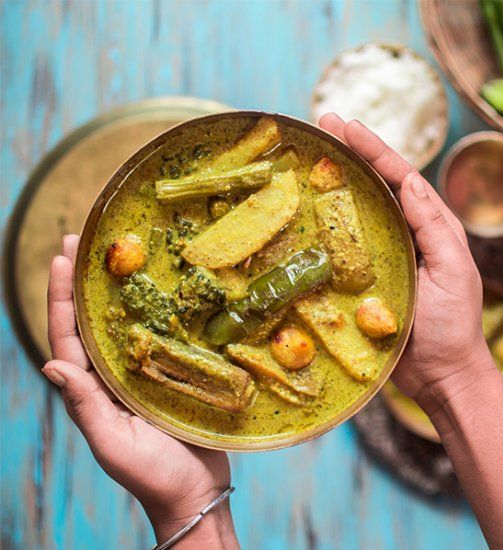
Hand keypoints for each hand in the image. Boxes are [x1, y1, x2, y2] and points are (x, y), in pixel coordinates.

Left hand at [43, 235, 237, 548]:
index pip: (68, 335)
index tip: (61, 258)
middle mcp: (114, 373)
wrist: (196, 491)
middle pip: (92, 319)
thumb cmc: (153, 474)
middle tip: (82, 241)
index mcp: (94, 388)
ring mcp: (144, 371)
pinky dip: (157, 308)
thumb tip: (50, 364)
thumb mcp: (113, 442)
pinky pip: (161, 334)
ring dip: (118, 287)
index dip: (61, 296)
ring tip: (119, 252)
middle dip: (83, 280)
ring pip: (125, 321)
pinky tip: (165, 287)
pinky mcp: (174, 371)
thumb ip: (84, 405)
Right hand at [319, 115, 494, 414]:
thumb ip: (433, 228)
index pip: (401, 177)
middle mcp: (405, 234)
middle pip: (377, 185)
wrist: (439, 375)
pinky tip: (306, 216)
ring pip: (357, 212)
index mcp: (431, 226)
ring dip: (336, 183)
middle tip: (321, 127)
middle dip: (351, 154)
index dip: (373, 149)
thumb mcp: (452, 271)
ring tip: (310, 158)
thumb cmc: (452, 326)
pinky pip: (342, 248)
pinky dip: (326, 228)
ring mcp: (382, 256)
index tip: (344, 126)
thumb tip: (411, 182)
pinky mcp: (363, 279)